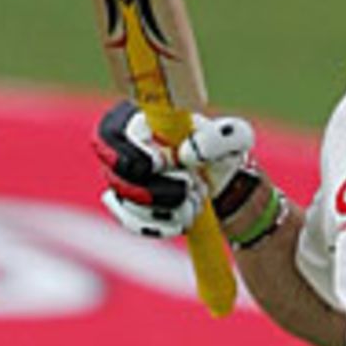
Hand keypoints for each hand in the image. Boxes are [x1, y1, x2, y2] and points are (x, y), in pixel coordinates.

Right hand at [94, 103, 254, 238]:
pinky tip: (186, 215)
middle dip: (157, 188)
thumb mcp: (232, 138)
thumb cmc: (223, 152)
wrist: (223, 183)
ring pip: (129, 202)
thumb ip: (214, 138)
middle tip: (190, 185)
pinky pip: (136, 223)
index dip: (132, 151)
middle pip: (117, 174)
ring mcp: (123, 180)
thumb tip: (185, 153)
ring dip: (169, 207)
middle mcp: (123, 149)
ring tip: (197, 197)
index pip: (113, 133)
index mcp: (142, 120)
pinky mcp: (130, 208)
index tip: (161, 163)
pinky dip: (166, 225)